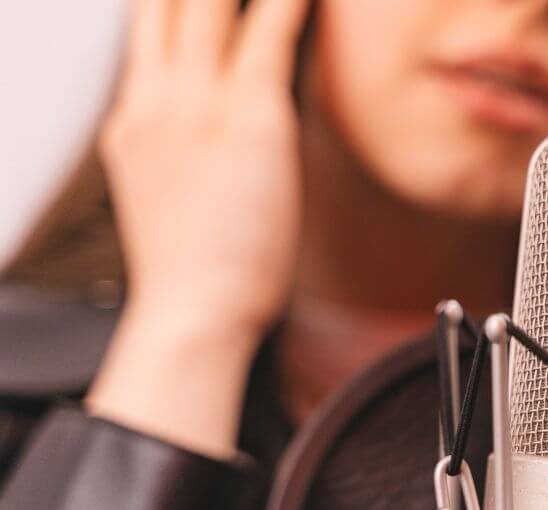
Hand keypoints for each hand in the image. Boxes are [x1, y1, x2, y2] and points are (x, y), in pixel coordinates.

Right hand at [89, 0, 309, 457]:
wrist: (192, 315)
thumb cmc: (199, 272)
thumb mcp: (180, 194)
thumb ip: (198, 146)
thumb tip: (245, 120)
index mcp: (134, 119)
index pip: (149, 30)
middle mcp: (152, 98)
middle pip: (162, 1)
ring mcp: (192, 102)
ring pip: (204, 0)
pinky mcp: (245, 116)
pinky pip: (267, 31)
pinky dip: (288, 1)